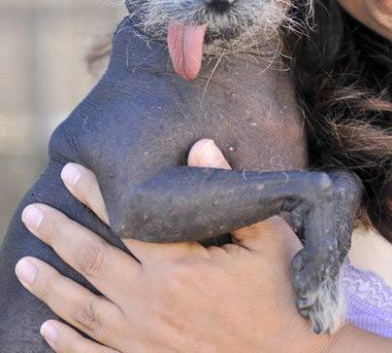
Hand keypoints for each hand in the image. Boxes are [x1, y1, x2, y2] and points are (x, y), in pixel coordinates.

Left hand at [15, 140, 327, 352]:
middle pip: (93, 261)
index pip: (126, 221)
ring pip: (84, 308)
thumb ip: (229, 191)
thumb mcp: (265, 236)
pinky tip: (48, 328)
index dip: (97, 194)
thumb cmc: (280, 293)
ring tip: (24, 263)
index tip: (71, 173)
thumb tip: (203, 144)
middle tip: (33, 212)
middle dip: (59, 233)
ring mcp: (145, 338)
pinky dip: (68, 343)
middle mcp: (152, 301)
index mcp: (179, 266)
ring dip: (50, 285)